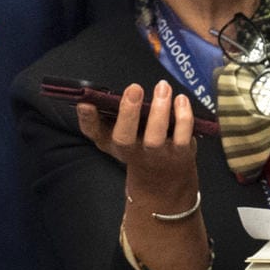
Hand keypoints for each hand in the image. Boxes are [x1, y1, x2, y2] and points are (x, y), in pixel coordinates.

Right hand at [77, 80, 199, 212]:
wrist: (163, 182)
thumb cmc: (137, 148)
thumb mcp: (116, 136)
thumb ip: (105, 117)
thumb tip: (95, 95)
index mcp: (111, 142)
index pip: (93, 132)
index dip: (87, 119)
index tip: (86, 103)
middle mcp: (131, 151)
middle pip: (124, 137)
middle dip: (128, 112)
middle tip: (134, 87)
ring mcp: (156, 155)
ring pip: (155, 137)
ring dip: (159, 111)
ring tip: (162, 87)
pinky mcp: (180, 154)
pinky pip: (182, 136)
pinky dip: (184, 116)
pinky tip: (181, 99)